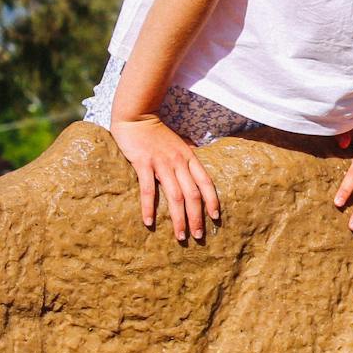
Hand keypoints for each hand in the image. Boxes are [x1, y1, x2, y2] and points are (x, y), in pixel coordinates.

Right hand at [110, 115, 220, 241]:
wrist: (137, 115)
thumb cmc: (157, 131)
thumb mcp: (179, 143)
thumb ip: (187, 156)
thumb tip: (195, 168)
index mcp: (189, 157)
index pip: (206, 182)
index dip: (212, 200)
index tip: (216, 217)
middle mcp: (179, 162)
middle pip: (193, 194)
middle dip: (197, 217)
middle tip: (198, 236)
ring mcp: (162, 163)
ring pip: (175, 196)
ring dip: (179, 218)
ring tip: (181, 236)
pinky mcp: (143, 164)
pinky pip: (149, 190)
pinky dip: (149, 207)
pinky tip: (149, 222)